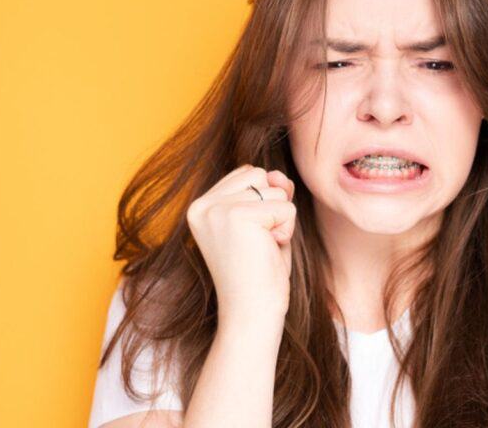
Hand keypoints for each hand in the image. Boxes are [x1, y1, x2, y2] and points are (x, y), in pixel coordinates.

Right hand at [186, 164, 296, 323]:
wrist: (251, 313)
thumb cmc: (259, 273)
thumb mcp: (263, 223)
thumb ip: (269, 191)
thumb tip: (278, 173)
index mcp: (200, 206)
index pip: (248, 174)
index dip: (262, 203)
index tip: (249, 238)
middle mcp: (202, 204)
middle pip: (261, 175)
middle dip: (272, 208)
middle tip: (258, 244)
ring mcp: (216, 209)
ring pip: (275, 190)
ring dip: (281, 221)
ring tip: (262, 249)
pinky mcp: (237, 216)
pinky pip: (286, 207)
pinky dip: (287, 231)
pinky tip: (268, 251)